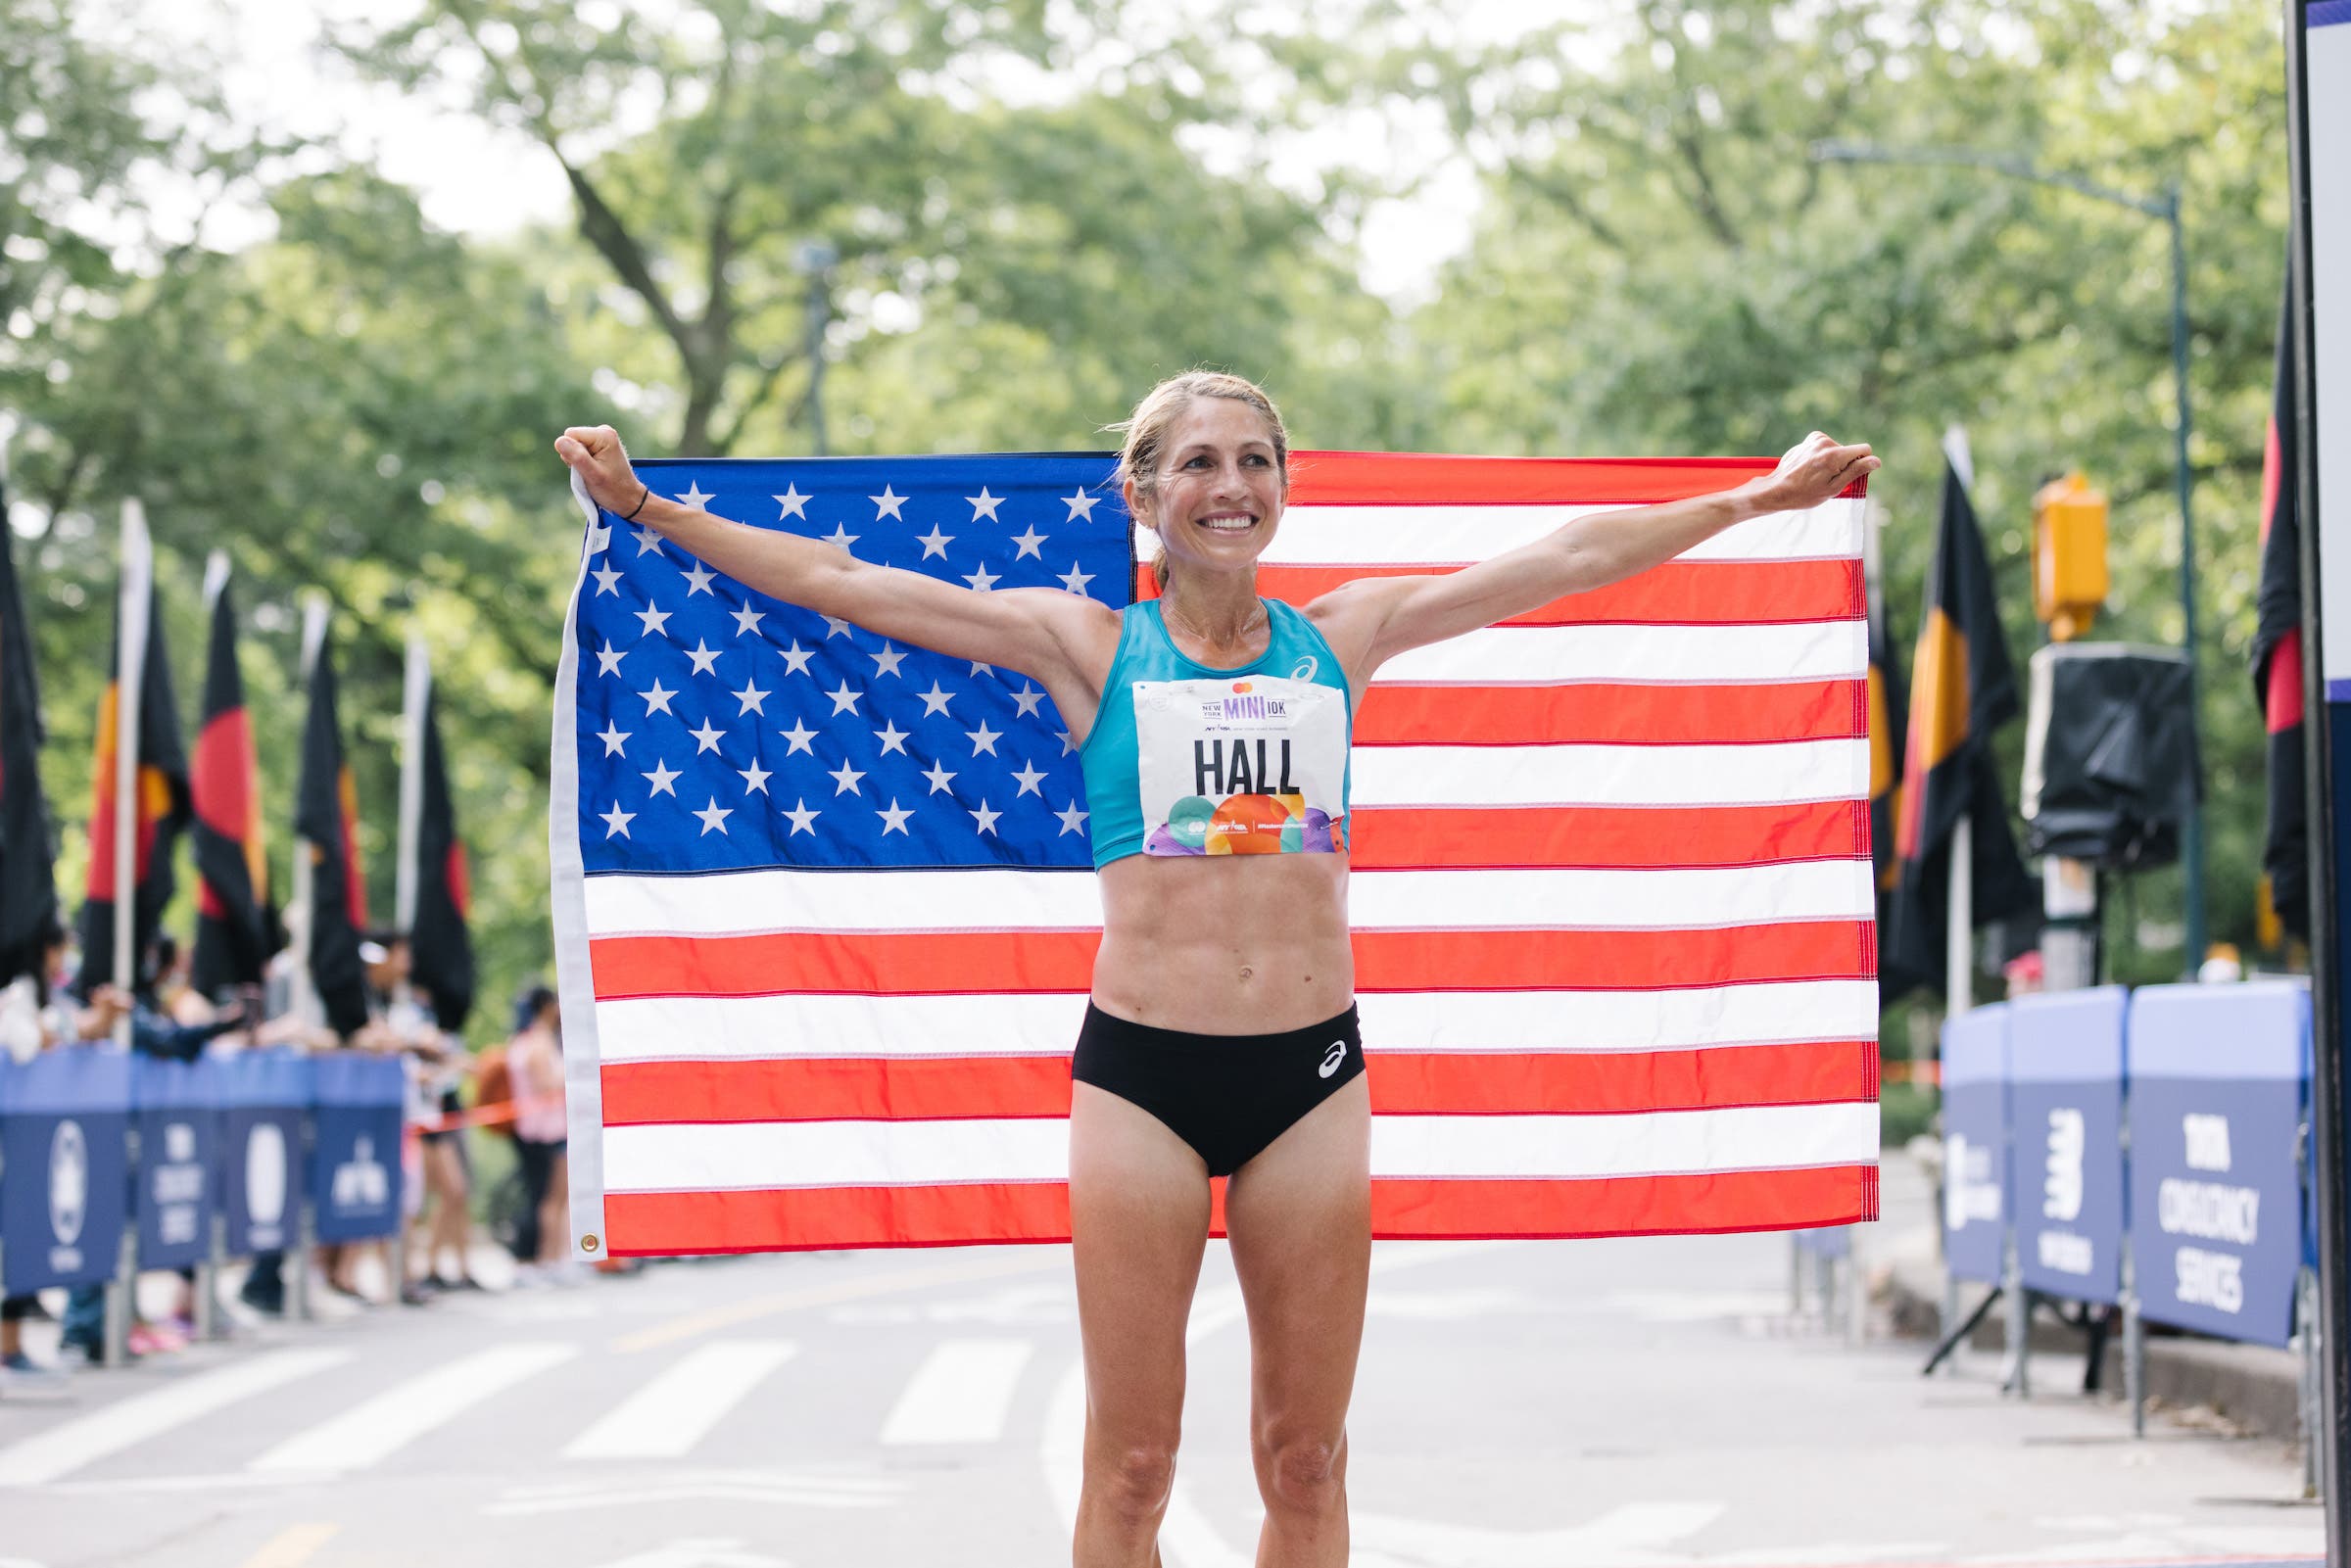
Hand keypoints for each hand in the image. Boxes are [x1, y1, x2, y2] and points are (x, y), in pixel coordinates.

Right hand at [553, 424, 646, 516]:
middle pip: (571, 439)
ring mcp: (601, 437)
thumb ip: (577, 457)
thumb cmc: (613, 489)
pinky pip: (579, 449)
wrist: (628, 498)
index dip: (571, 453)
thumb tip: (559, 440)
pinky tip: (593, 469)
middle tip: (589, 471)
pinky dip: (582, 461)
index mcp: (604, 435)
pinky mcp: (599, 444)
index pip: (569, 435)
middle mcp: (603, 431)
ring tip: (593, 471)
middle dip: (575, 456)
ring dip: (578, 460)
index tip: (586, 467)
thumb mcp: (593, 475)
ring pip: (574, 444)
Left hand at [1755, 431, 1879, 513]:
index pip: (1864, 450)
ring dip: (1832, 462)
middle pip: (1849, 451)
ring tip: (1816, 475)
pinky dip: (1823, 457)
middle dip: (1844, 465)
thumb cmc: (1805, 494)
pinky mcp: (1809, 439)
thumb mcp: (1834, 488)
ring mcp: (1815, 439)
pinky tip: (1811, 468)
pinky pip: (1826, 447)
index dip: (1861, 464)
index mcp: (1834, 455)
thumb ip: (1856, 472)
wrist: (1777, 490)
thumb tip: (1876, 461)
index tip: (1848, 476)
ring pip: (1838, 449)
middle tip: (1826, 480)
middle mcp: (1825, 442)